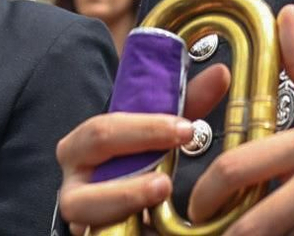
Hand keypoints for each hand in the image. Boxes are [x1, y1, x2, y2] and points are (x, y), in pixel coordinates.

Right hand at [57, 63, 232, 229]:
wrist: (126, 197)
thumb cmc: (140, 156)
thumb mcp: (160, 129)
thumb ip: (188, 101)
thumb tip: (220, 74)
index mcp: (81, 146)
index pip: (102, 130)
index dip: (143, 129)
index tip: (185, 129)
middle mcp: (73, 182)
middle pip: (89, 174)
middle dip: (129, 173)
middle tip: (169, 176)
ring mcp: (80, 215)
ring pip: (84, 211)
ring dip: (123, 201)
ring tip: (161, 193)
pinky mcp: (93, 233)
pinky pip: (102, 232)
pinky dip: (128, 226)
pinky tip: (155, 224)